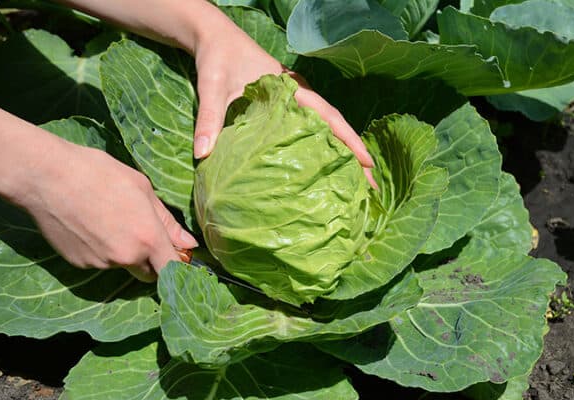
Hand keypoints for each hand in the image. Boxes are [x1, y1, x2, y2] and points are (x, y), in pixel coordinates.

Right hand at [19, 140, 197, 281]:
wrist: (46, 176)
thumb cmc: (98, 173)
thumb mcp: (142, 188)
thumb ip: (167, 221)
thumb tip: (188, 244)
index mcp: (148, 238)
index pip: (173, 269)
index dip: (177, 266)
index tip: (176, 258)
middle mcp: (127, 257)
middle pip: (149, 273)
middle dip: (150, 261)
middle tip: (140, 235)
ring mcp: (101, 263)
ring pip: (122, 265)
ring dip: (122, 253)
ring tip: (107, 220)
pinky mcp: (79, 263)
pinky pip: (99, 262)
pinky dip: (99, 250)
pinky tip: (89, 226)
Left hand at [191, 17, 376, 187]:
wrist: (213, 37)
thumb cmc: (217, 59)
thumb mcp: (212, 87)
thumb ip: (210, 120)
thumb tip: (202, 155)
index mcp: (292, 89)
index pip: (329, 117)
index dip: (351, 141)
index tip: (368, 164)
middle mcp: (300, 96)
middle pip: (335, 127)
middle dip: (355, 155)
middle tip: (370, 188)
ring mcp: (295, 102)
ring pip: (326, 129)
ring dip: (342, 153)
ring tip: (356, 184)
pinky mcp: (285, 109)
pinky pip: (312, 130)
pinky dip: (325, 148)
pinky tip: (327, 168)